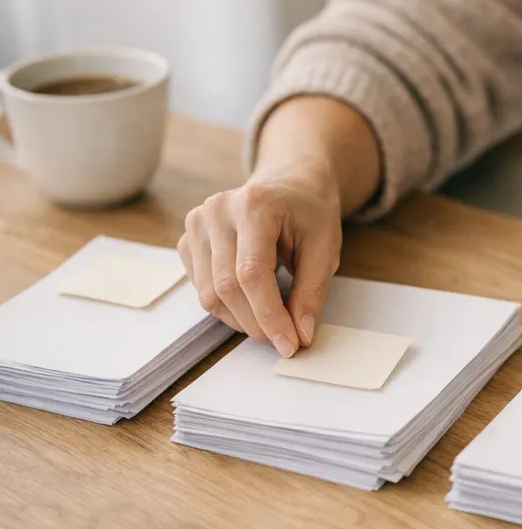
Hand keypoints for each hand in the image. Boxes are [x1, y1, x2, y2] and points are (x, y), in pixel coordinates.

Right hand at [178, 157, 342, 356]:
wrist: (291, 185)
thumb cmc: (310, 214)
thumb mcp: (325, 248)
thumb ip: (312, 292)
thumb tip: (300, 334)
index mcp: (254, 205)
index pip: (251, 273)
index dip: (269, 316)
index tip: (289, 344)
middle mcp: (216, 210)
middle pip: (226, 287)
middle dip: (257, 323)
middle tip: (285, 339)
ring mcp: (196, 224)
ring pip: (208, 294)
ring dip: (242, 320)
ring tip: (272, 319)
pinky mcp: (188, 240)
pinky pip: (200, 288)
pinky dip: (227, 307)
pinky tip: (253, 300)